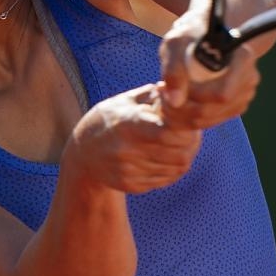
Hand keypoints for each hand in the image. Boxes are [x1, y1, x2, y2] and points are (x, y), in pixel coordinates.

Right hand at [65, 85, 201, 193]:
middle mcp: (126, 151)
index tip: (190, 121)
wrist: (83, 154)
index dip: (186, 129)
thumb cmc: (108, 120)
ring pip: (176, 169)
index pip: (167, 133)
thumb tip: (180, 89)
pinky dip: (174, 169)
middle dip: (192, 143)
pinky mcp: (132, 186)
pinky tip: (168, 157)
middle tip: (193, 133)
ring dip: (186, 155)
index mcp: (126, 125)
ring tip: (182, 143)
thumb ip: (153, 94)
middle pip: (178, 154)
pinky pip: (166, 180)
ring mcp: (129, 171)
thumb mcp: (124, 101)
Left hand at [158, 10, 260, 128]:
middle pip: (216, 109)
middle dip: (182, 109)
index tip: (166, 87)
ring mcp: (245, 94)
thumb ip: (173, 70)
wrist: (204, 35)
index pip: (222, 93)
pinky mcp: (236, 105)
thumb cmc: (190, 35)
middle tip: (159, 97)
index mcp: (242, 58)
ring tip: (164, 99)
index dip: (193, 97)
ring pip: (212, 119)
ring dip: (183, 116)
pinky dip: (190, 118)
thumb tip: (175, 102)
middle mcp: (249, 78)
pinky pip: (213, 121)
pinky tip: (176, 103)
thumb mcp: (176, 43)